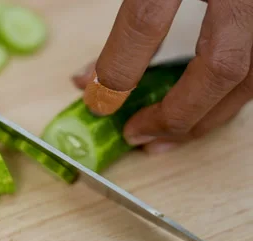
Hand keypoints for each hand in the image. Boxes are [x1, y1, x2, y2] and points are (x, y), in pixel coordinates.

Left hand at [72, 0, 252, 153]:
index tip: (97, 101)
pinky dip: (227, 97)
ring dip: (207, 117)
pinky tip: (200, 110)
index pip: (147, 20)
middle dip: (177, 114)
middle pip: (222, 65)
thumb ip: (124, 19)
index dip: (119, 69)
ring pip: (251, 78)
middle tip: (137, 136)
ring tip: (167, 138)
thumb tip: (88, 77)